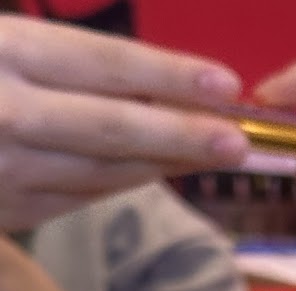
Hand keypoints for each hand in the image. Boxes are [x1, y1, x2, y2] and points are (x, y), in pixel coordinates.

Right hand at [0, 15, 249, 230]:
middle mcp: (6, 112)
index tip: (226, 84)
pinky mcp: (9, 207)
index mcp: (6, 51)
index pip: (107, 64)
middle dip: (185, 134)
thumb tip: (164, 90)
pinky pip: (84, 194)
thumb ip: (73, 63)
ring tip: (217, 153)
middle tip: (238, 141)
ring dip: (168, 162)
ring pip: (106, 169)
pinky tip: (166, 167)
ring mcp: (6, 166)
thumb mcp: (8, 44)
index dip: (172, 76)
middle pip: (115, 126)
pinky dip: (130, 179)